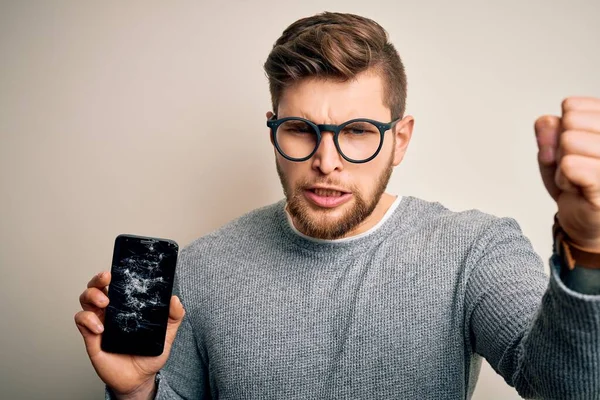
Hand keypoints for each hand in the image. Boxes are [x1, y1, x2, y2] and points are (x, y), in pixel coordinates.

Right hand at [74, 271, 184, 397]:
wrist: (140, 379)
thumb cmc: (149, 355)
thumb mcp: (166, 334)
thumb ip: (174, 317)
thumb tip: (175, 300)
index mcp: (125, 307)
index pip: (115, 284)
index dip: (113, 274)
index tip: (116, 268)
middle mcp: (109, 312)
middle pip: (95, 287)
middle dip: (97, 279)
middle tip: (107, 279)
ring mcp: (99, 323)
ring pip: (85, 300)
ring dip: (92, 296)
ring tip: (105, 302)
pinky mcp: (91, 338)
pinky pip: (82, 322)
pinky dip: (88, 320)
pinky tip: (101, 327)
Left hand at [535, 97, 599, 250]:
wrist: (583, 220)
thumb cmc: (574, 181)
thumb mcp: (554, 150)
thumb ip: (548, 131)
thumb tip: (548, 120)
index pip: (572, 106)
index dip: (562, 130)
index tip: (575, 151)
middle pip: (570, 121)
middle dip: (561, 147)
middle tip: (574, 167)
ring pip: (569, 141)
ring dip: (563, 164)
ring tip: (576, 178)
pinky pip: (570, 164)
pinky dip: (563, 177)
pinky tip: (576, 188)